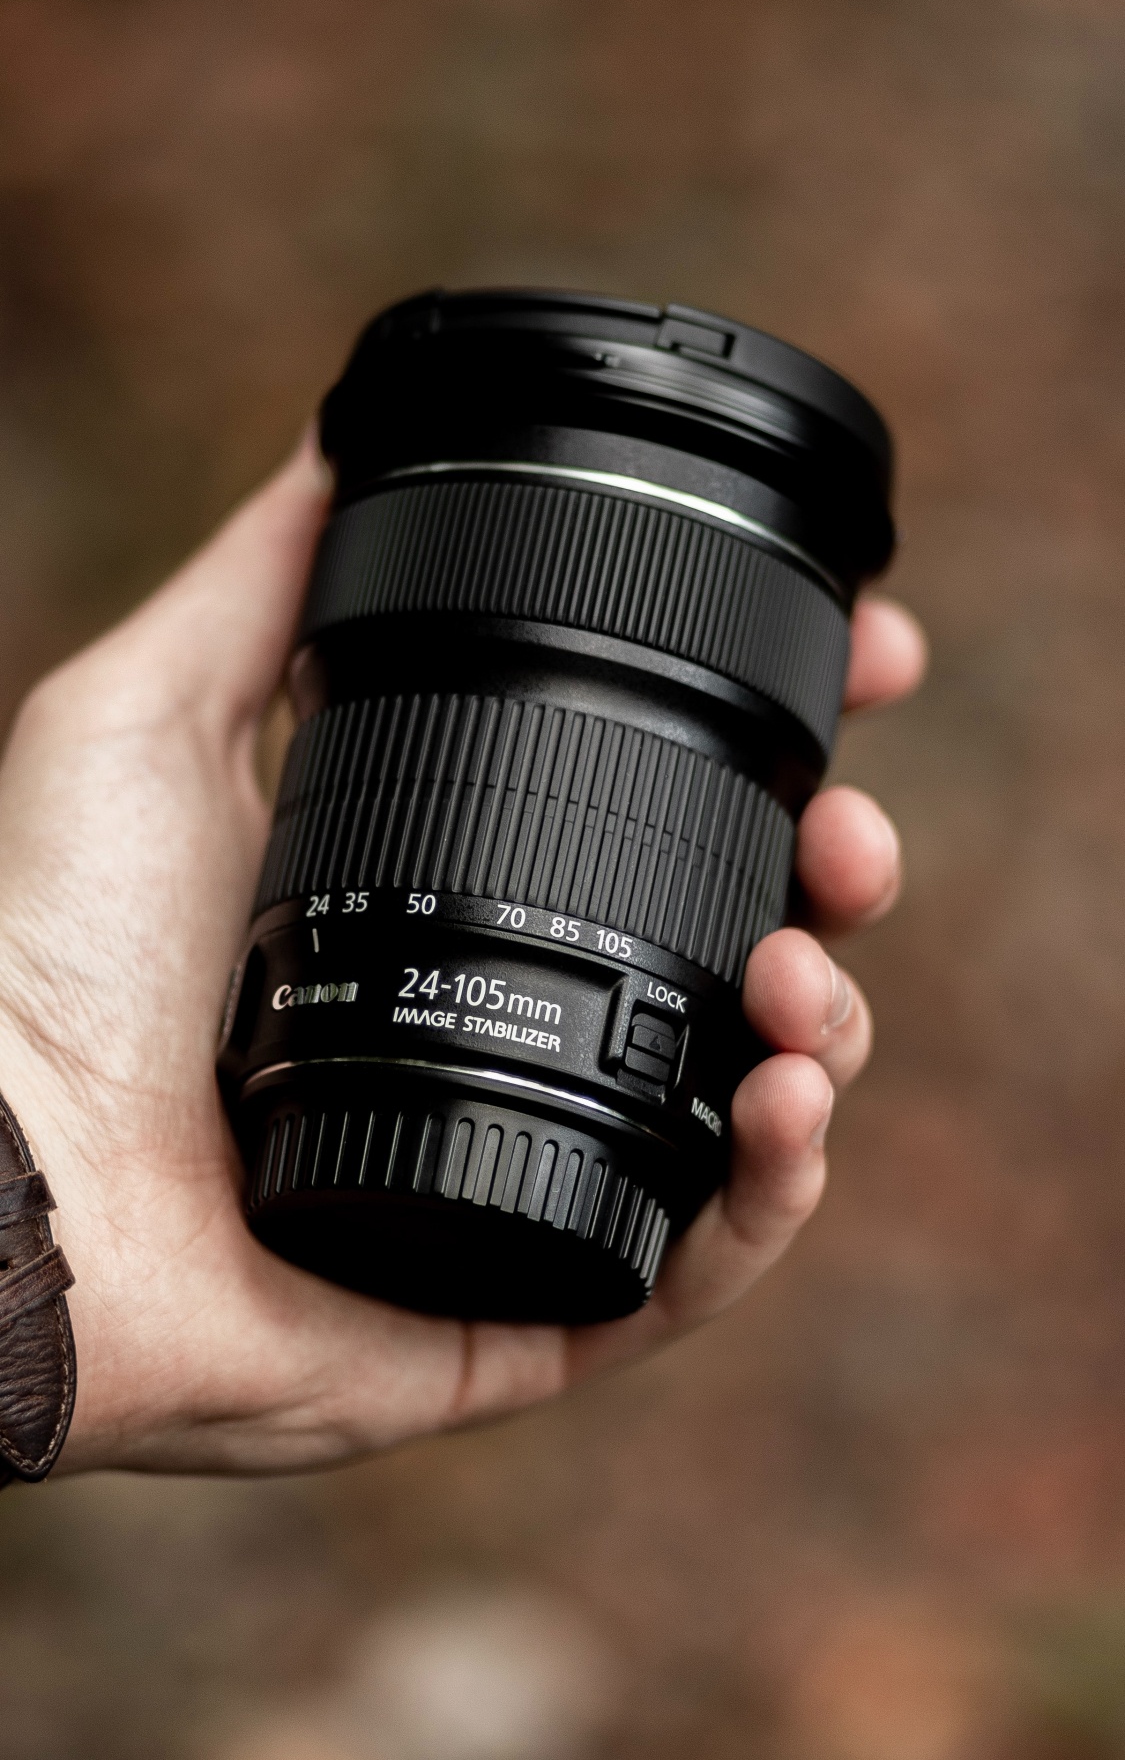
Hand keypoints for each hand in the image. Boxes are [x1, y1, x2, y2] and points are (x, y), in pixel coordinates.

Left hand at [0, 441, 924, 1474]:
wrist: (2, 1163)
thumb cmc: (44, 952)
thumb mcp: (147, 718)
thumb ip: (260, 583)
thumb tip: (343, 441)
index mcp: (446, 919)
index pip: (656, 843)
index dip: (773, 769)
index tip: (862, 675)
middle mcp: (501, 1047)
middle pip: (735, 973)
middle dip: (832, 894)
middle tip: (854, 840)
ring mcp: (520, 1183)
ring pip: (741, 1118)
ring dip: (826, 1031)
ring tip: (808, 966)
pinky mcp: (519, 1319)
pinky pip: (693, 1274)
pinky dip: (770, 1198)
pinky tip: (789, 1102)